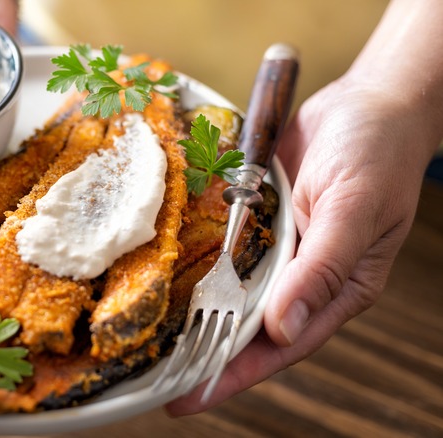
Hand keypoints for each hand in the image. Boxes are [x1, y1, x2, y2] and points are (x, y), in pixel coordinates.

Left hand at [165, 72, 440, 413]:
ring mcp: (272, 245)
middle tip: (149, 373)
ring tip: (144, 334)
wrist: (366, 99)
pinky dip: (192, 256)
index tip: (189, 397)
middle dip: (200, 350)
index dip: (234, 373)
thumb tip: (286, 328)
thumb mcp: (354, 209)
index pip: (279, 344)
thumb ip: (322, 268)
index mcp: (333, 286)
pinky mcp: (253, 217)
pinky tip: (159, 269)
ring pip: (226, 287)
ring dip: (190, 308)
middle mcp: (297, 273)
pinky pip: (219, 243)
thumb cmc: (377, 154)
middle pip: (244, 322)